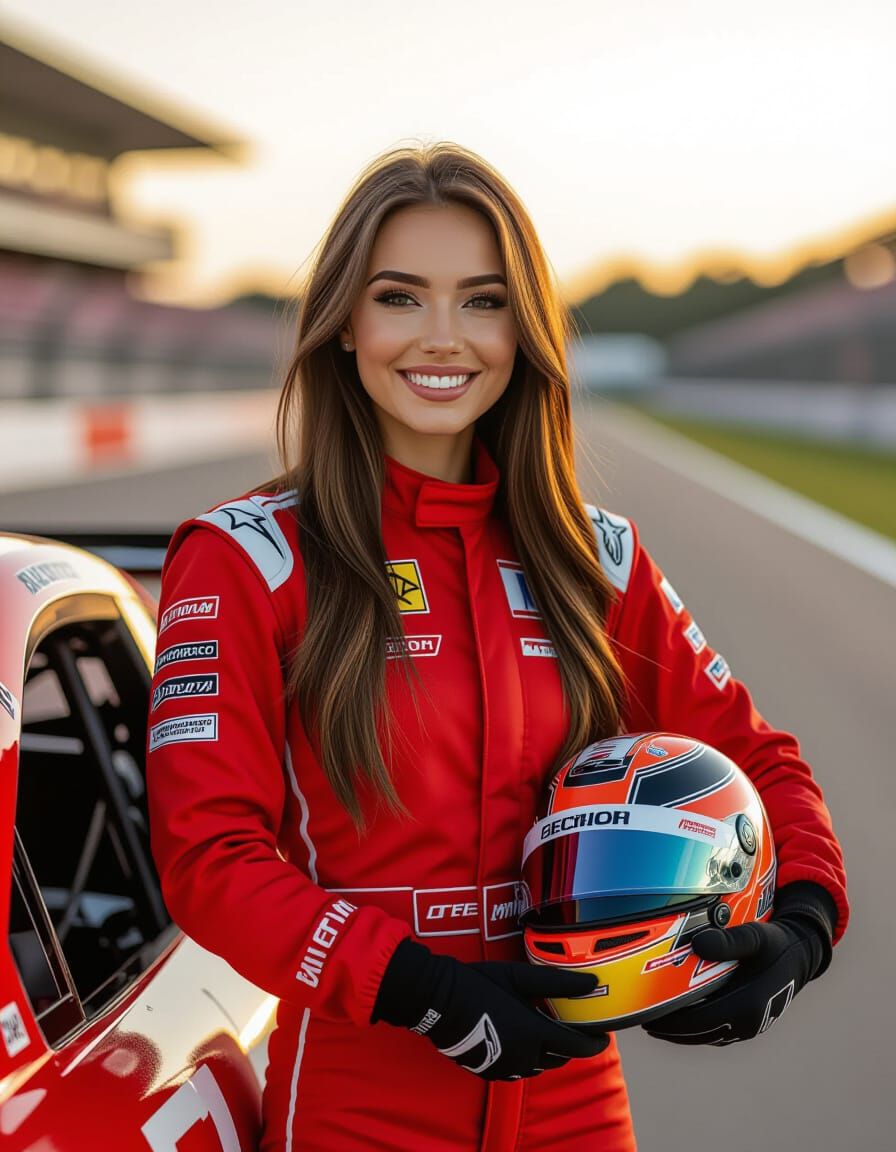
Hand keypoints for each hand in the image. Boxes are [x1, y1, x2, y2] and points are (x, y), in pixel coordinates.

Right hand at [372, 937, 608, 1079]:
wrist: (440, 1001)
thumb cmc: (480, 984)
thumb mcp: (520, 977)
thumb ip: (558, 982)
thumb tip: (591, 982)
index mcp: (534, 1034)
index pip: (576, 1047)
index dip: (594, 1043)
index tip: (603, 1037)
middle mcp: (524, 1056)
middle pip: (559, 1057)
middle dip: (571, 1046)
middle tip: (574, 1028)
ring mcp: (506, 1067)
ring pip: (539, 1065)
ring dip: (548, 1052)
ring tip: (547, 1032)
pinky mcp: (491, 1071)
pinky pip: (518, 1069)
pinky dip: (527, 1058)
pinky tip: (520, 1041)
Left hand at [644, 881, 836, 1045]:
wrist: (799, 955)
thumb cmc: (775, 944)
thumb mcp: (755, 936)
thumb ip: (728, 941)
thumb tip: (699, 945)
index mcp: (748, 1003)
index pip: (700, 1020)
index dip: (672, 1021)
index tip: (649, 1016)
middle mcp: (748, 1022)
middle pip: (699, 1033)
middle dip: (671, 1029)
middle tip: (645, 1020)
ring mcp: (749, 1027)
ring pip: (707, 1036)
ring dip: (682, 1033)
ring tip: (657, 1024)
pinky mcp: (748, 1025)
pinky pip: (716, 1032)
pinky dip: (696, 1029)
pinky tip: (681, 1021)